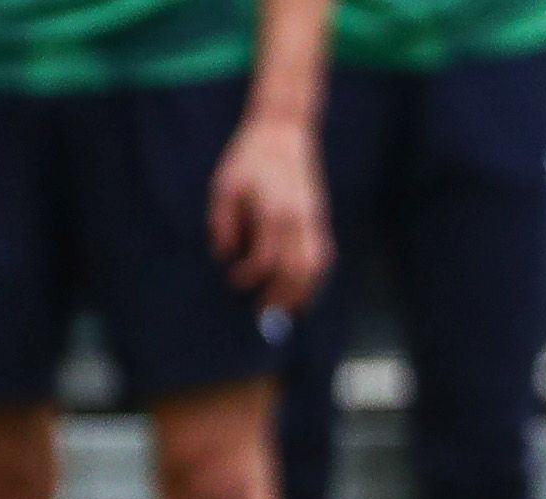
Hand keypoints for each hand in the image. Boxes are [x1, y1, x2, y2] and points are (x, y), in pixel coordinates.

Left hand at [205, 111, 328, 309]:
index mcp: (273, 213)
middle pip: (295, 273)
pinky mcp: (319, 221)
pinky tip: (303, 289)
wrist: (284, 133)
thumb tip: (225, 255)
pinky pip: (323, 258)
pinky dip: (314, 279)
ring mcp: (314, 222)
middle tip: (263, 316)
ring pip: (315, 270)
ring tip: (288, 311)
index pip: (266, 259)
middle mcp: (299, 222)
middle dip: (280, 298)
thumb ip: (223, 222)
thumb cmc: (249, 157)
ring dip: (302, 294)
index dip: (248, 276)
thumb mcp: (224, 185)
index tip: (232, 280)